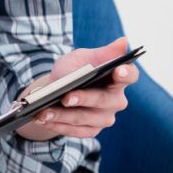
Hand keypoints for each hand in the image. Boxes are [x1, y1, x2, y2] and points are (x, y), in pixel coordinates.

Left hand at [16, 37, 138, 140]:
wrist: (56, 90)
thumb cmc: (73, 70)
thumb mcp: (81, 57)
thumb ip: (100, 53)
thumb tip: (123, 41)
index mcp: (117, 78)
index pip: (129, 75)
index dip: (125, 73)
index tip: (117, 70)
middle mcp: (116, 100)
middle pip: (103, 100)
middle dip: (83, 98)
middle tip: (64, 97)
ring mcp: (104, 117)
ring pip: (85, 118)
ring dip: (62, 115)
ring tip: (43, 111)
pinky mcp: (91, 130)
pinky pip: (75, 131)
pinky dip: (57, 125)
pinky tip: (43, 119)